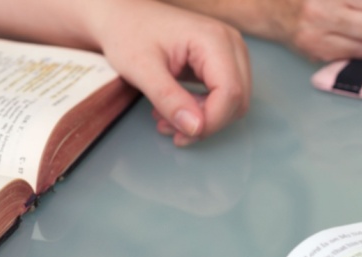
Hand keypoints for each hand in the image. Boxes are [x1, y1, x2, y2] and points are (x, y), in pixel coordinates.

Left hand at [90, 0, 250, 146]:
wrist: (124, 15)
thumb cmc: (129, 32)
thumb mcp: (142, 68)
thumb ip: (169, 99)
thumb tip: (195, 129)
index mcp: (214, 39)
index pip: (230, 92)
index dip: (211, 121)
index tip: (181, 135)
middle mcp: (230, 44)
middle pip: (237, 100)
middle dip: (206, 124)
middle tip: (170, 129)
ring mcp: (230, 53)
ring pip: (233, 102)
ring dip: (204, 120)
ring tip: (168, 120)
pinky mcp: (223, 62)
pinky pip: (224, 96)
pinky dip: (203, 111)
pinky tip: (177, 110)